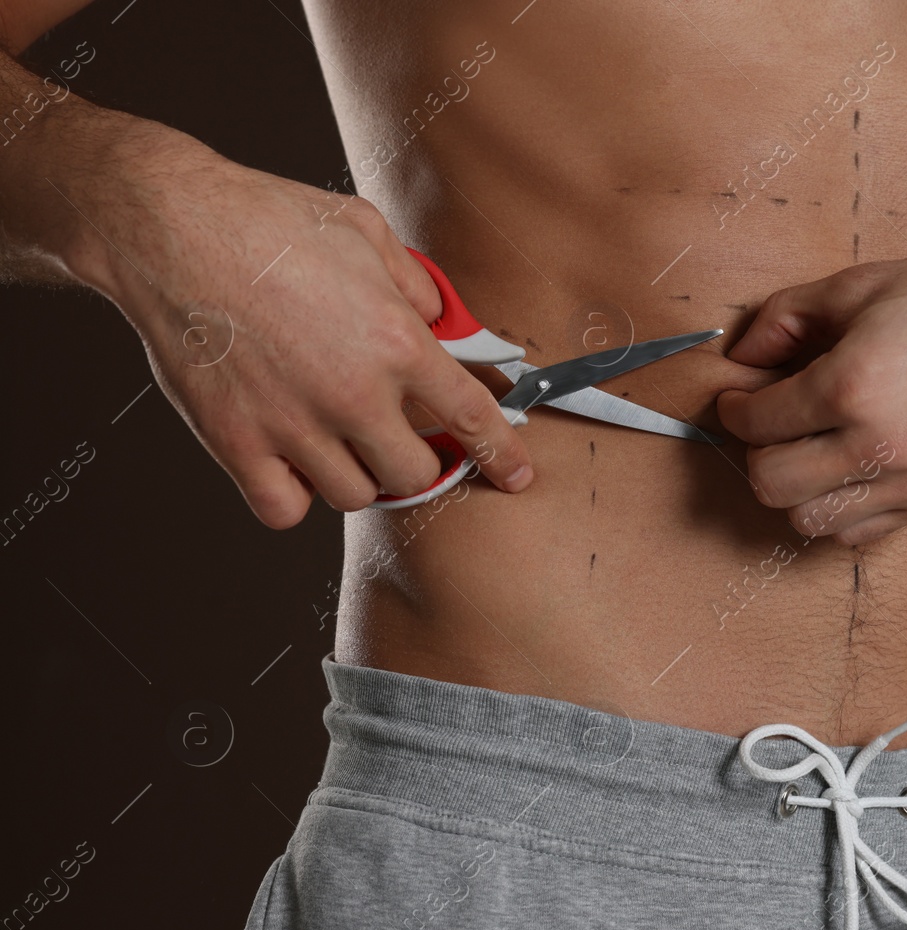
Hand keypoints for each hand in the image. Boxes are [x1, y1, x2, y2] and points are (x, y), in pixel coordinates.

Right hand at [78, 120, 532, 526]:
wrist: (167, 226)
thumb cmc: (267, 220)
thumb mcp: (368, 233)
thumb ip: (417, 287)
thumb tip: (444, 325)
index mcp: (397, 343)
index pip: (474, 418)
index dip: (502, 454)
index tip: (516, 475)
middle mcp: (354, 394)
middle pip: (414, 474)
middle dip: (414, 459)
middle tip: (395, 437)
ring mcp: (294, 426)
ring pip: (354, 495)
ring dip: (353, 474)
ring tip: (333, 436)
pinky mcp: (237, 444)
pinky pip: (284, 510)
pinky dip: (291, 495)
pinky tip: (287, 460)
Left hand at [715, 248, 906, 544]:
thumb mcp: (857, 286)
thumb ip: (784, 319)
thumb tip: (740, 354)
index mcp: (853, 385)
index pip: (758, 424)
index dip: (733, 410)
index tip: (737, 400)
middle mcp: (881, 444)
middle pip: (772, 483)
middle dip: (756, 452)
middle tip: (767, 425)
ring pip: (809, 521)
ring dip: (795, 488)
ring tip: (807, 449)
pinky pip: (858, 532)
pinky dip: (838, 508)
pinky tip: (847, 468)